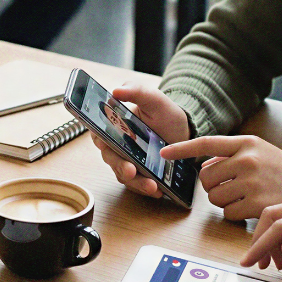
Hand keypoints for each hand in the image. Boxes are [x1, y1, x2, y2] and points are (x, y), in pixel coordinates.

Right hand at [93, 83, 190, 197]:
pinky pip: (137, 184)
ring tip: (152, 186)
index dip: (99, 138)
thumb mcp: (153, 98)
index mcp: (114, 125)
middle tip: (131, 170)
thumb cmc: (164, 113)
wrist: (183, 132)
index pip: (98, 132)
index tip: (104, 143)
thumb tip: (116, 90)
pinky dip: (145, 188)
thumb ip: (136, 91)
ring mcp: (127, 160)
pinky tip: (158, 190)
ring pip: (123, 174)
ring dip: (136, 182)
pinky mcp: (138, 174)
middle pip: (110, 158)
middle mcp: (116, 145)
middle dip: (120, 166)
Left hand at [161, 135, 281, 219]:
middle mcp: (247, 160)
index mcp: (245, 143)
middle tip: (230, 185)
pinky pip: (227, 213)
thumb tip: (202, 164)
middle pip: (206, 178)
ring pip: (214, 197)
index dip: (182, 148)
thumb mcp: (257, 150)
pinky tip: (248, 207)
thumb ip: (230, 154)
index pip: (206, 143)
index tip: (164, 153)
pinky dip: (233, 213)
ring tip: (242, 195)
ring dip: (222, 200)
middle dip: (212, 185)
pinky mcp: (257, 204)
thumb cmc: (277, 167)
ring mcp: (252, 182)